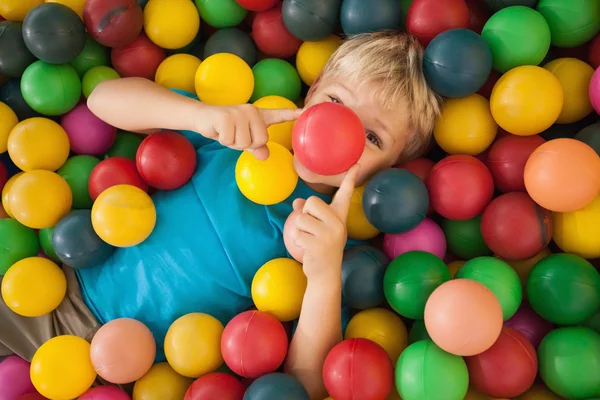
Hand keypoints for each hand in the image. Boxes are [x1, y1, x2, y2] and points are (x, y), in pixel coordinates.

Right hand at [194, 104, 301, 159]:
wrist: (202, 118)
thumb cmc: (227, 130)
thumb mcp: (244, 140)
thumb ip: (256, 147)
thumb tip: (265, 156)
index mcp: (259, 116)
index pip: (279, 115)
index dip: (293, 114)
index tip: (305, 112)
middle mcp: (252, 111)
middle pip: (261, 140)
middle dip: (247, 144)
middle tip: (235, 135)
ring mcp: (239, 112)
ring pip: (245, 142)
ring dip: (233, 143)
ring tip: (227, 132)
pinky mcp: (226, 116)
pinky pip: (231, 141)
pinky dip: (223, 140)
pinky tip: (219, 131)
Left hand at [291, 165, 359, 280]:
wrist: (325, 275)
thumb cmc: (320, 247)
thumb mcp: (317, 228)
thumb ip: (308, 213)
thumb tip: (296, 202)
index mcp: (340, 217)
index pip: (345, 193)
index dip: (350, 178)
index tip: (356, 163)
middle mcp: (338, 223)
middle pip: (310, 202)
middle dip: (304, 213)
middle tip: (312, 230)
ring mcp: (330, 234)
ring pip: (300, 218)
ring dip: (298, 229)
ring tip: (309, 240)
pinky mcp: (319, 245)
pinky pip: (297, 233)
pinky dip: (297, 240)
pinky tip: (307, 249)